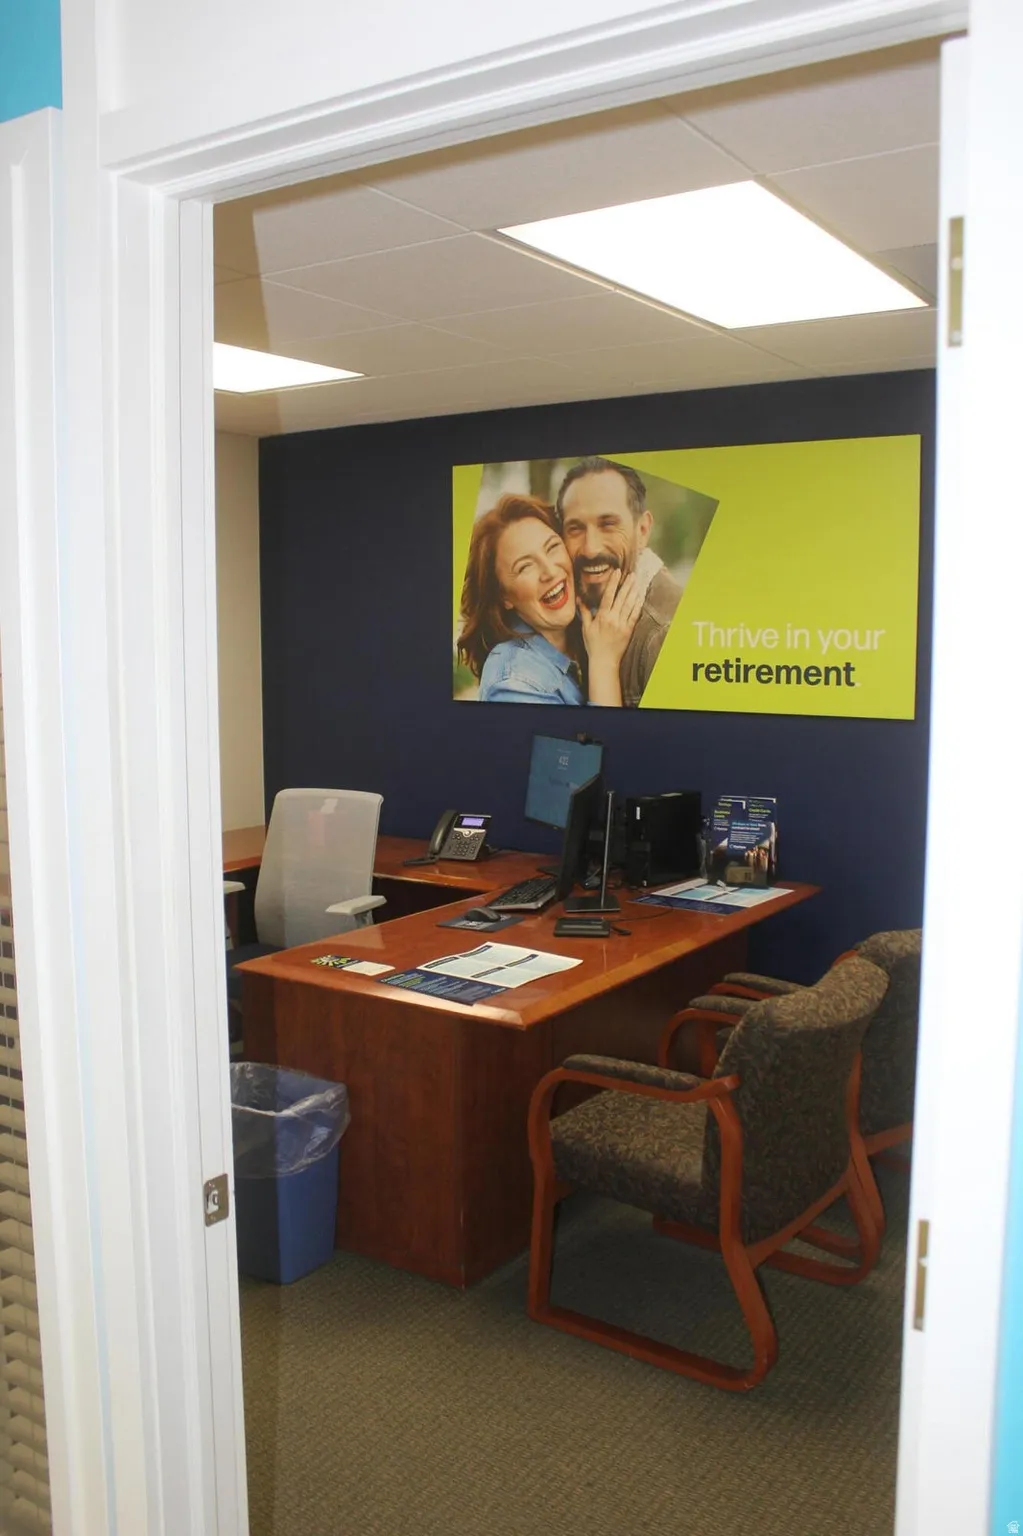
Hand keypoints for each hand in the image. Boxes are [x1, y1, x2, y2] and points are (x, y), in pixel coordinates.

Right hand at [578, 572, 643, 705]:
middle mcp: (613, 619)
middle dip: (627, 584)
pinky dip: (638, 605)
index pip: (608, 595)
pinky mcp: (629, 630)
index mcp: (602, 617)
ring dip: (634, 592)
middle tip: (632, 574)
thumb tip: (579, 599)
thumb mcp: (586, 628)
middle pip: (621, 598)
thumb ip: (585, 612)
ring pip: (629, 604)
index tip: (617, 572)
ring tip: (637, 582)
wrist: (604, 661)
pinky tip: (640, 597)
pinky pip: (635, 615)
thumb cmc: (593, 645)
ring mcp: (622, 624)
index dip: (613, 583)